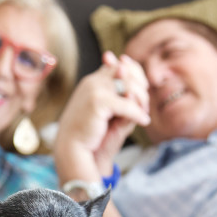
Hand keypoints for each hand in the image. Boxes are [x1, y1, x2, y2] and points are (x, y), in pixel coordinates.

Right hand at [56, 52, 148, 172]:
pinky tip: (144, 121)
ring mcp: (94, 89)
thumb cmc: (92, 135)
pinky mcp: (97, 102)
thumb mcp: (112, 114)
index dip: (135, 74)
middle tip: (145, 107)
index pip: (119, 66)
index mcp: (92, 82)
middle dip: (141, 88)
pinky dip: (138, 114)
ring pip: (129, 86)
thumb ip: (125, 101)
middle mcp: (92, 82)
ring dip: (142, 101)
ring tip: (144, 114)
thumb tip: (138, 91)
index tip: (144, 92)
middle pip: (127, 71)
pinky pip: (128, 104)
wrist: (72, 150)